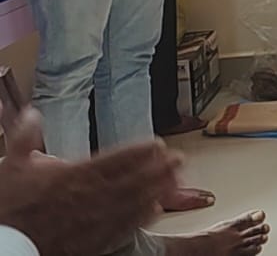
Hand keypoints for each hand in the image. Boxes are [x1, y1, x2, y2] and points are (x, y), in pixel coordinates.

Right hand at [0, 103, 178, 255]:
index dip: (142, 150)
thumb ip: (24, 137)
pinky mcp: (93, 240)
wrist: (5, 244)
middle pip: (135, 179)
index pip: (118, 158)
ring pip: (135, 202)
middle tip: (180, 160)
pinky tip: (155, 211)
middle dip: (160, 168)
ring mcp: (94, 219)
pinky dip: (142, 217)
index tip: (159, 143)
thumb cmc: (10, 207)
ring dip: (158, 190)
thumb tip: (32, 114)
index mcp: (75, 174)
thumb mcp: (12, 166)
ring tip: (175, 181)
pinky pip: (125, 227)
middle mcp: (91, 196)